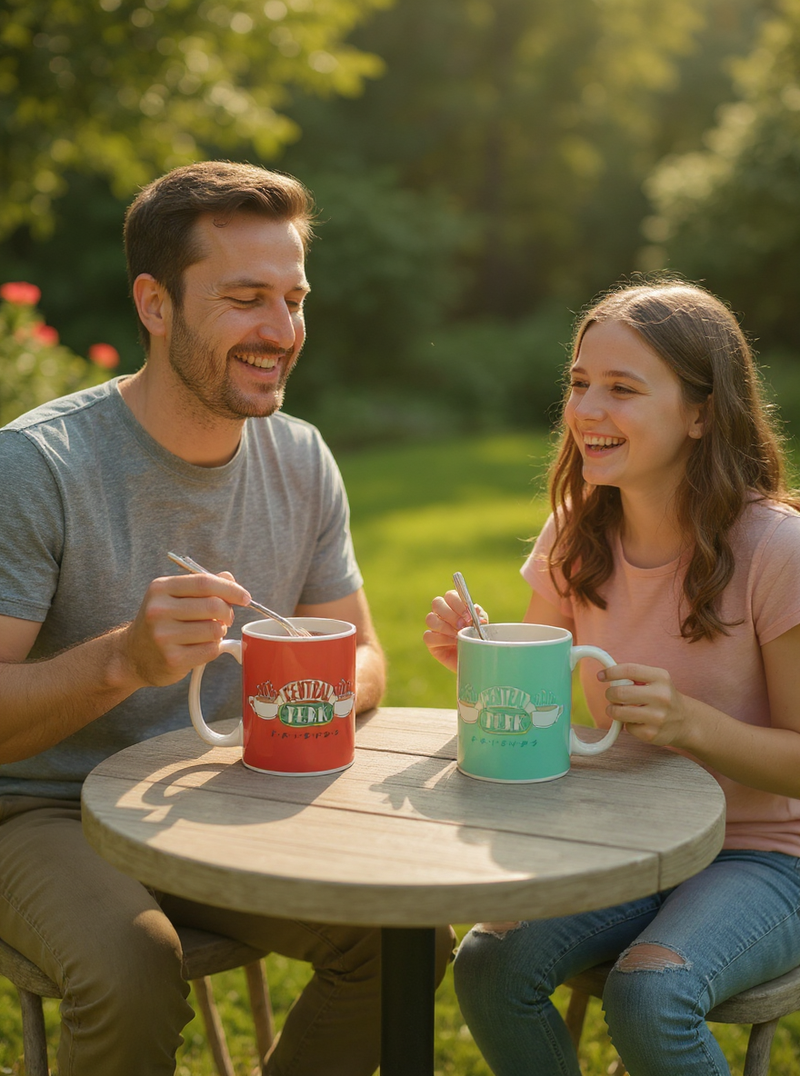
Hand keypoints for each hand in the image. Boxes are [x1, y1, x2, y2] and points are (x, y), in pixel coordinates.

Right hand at [121, 570, 251, 687]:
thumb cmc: (161, 622)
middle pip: (213, 606)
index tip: (245, 597)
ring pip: (215, 631)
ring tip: (207, 633)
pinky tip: (200, 647)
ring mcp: (163, 636)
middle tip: (225, 619)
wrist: (132, 655)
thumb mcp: (173, 597)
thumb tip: (230, 578)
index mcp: (161, 589)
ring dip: (219, 633)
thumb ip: (202, 585)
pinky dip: (213, 648)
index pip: (204, 582)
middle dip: (227, 613)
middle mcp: (159, 610)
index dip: (231, 589)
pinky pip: (210, 651)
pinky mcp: (172, 659)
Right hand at [424, 589, 487, 672]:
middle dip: (451, 615)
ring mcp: (434, 627)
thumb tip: (476, 611)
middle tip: (462, 626)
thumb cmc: (476, 639)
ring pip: (430, 618)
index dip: (458, 604)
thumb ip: (479, 616)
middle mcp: (441, 613)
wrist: (474, 659)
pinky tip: (453, 643)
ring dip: (445, 627)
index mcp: (454, 605)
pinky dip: (442, 639)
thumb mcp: (481, 626)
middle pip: (437, 603)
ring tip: (457, 636)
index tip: (469, 617)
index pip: (450, 595)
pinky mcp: (431, 641)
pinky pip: (428, 636)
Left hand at [598, 663, 692, 747]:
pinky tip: (638, 722)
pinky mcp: (652, 734)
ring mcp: (657, 716)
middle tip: (612, 696)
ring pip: (619, 712)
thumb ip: (635, 676)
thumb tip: (607, 675)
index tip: (601, 676)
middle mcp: (661, 696)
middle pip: (619, 693)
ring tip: (619, 709)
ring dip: (613, 710)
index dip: (610, 672)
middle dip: (610, 694)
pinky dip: (627, 724)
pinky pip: (627, 727)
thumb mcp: (656, 680)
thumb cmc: (663, 697)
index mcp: (660, 677)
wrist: (686, 721)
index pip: (629, 670)